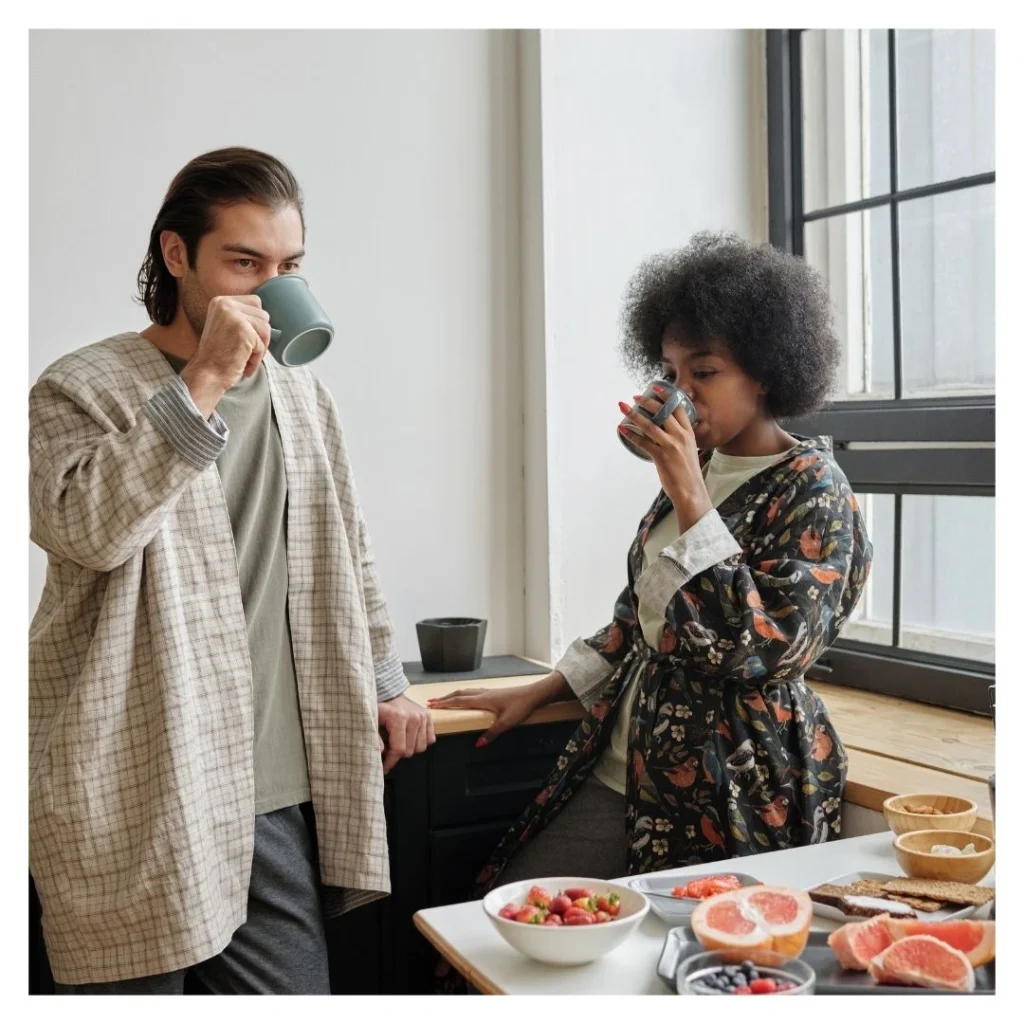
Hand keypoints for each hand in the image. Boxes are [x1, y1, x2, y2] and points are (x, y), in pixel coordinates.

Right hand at [180, 295, 271, 415]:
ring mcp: (234, 316)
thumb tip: (268, 319)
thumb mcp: (226, 327)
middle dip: (260, 336)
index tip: (246, 338)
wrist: (206, 374)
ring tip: (245, 358)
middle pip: (263, 315)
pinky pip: (262, 344)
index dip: (257, 322)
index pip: (255, 302)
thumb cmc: (218, 357)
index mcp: (221, 301)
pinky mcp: (243, 330)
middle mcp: (225, 304)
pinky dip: (257, 358)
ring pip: (266, 329)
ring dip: (260, 348)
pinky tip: (244, 364)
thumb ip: (242, 317)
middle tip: (247, 350)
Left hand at [378, 693, 436, 773]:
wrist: (390, 694)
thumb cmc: (380, 710)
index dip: (390, 762)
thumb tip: (381, 752)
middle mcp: (414, 717)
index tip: (384, 768)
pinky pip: (430, 740)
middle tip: (389, 749)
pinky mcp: (429, 717)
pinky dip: (420, 742)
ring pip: (421, 748)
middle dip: (398, 754)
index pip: (399, 749)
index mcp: (399, 718)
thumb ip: (375, 737)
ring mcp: (423, 716)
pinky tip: (410, 737)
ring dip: (410, 748)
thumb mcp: (371, 721)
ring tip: (399, 742)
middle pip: (410, 751)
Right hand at [426, 684, 546, 747]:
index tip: (432, 705)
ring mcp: (489, 691)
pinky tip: (468, 698)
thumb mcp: (507, 723)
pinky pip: (474, 692)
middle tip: (432, 701)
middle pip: (460, 694)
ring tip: (446, 699)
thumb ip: (492, 734)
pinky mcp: (495, 693)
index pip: (459, 701)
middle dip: (445, 698)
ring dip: (454, 695)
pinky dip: (465, 694)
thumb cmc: (521, 706)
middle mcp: (483, 693)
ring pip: (467, 692)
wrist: (534, 694)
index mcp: (483, 700)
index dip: (445, 703)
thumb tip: (478, 744)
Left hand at [618, 387, 711, 532]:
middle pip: (662, 412)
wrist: (691, 491)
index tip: (655, 387)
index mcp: (689, 433)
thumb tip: (665, 432)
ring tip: (623, 407)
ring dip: (634, 414)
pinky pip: (643, 442)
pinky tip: (622, 429)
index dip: (666, 395)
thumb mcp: (689, 450)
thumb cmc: (688, 473)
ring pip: (649, 425)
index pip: (678, 407)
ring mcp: (671, 446)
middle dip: (647, 401)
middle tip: (634, 397)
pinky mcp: (661, 457)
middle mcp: (681, 436)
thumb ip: (680, 439)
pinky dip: (631, 434)